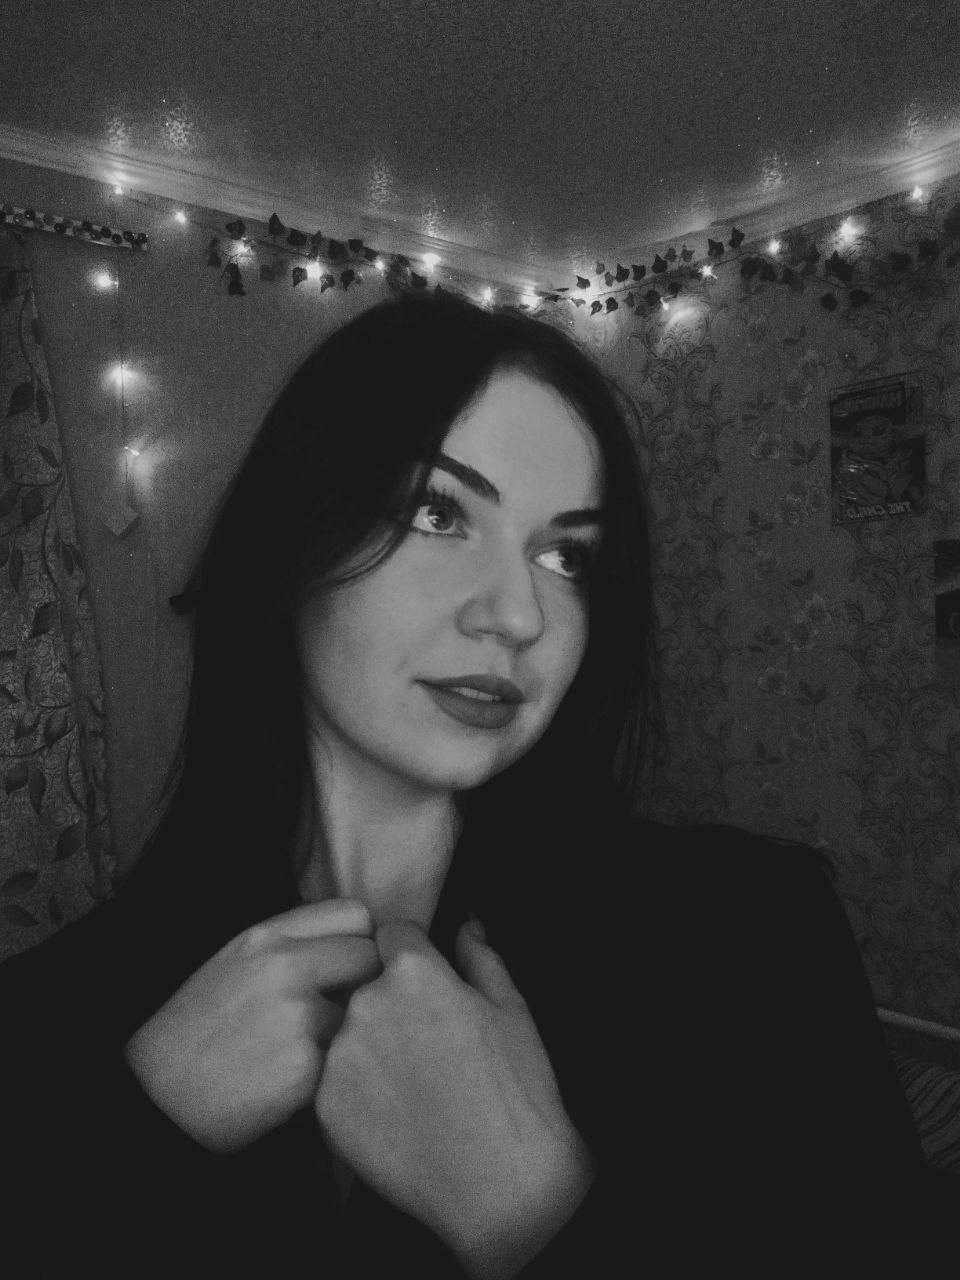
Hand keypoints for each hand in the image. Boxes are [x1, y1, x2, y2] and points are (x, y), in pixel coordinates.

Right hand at [124, 899, 379, 1151]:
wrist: (156, 1100)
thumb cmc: (198, 1030)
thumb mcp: (235, 962)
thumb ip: (293, 944)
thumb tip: (361, 942)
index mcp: (266, 935)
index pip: (355, 914)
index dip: (361, 940)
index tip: (352, 965)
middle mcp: (284, 966)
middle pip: (371, 957)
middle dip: (367, 983)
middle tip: (344, 1010)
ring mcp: (297, 1016)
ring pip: (362, 1013)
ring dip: (348, 1032)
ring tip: (308, 1051)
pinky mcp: (305, 1068)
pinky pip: (346, 1059)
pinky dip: (332, 1071)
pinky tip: (298, 1080)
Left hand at [315, 919, 594, 1278]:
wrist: (499, 1182)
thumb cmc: (516, 1092)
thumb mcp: (512, 1009)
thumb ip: (479, 957)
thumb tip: (464, 925)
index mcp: (414, 972)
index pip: (390, 934)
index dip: (407, 954)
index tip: (420, 981)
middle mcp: (367, 1004)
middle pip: (365, 984)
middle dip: (388, 1002)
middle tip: (423, 1042)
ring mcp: (341, 1055)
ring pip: (346, 1032)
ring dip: (368, 1046)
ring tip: (409, 1083)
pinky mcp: (325, 1103)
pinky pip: (333, 1079)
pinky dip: (354, 1090)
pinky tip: (392, 1111)